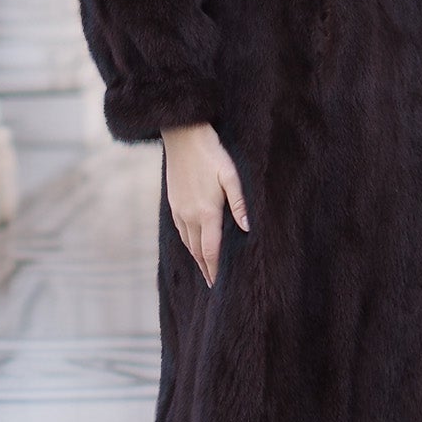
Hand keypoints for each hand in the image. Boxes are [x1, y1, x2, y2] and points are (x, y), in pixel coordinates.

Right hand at [160, 122, 248, 287]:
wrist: (183, 137)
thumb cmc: (212, 154)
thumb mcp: (231, 176)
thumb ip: (239, 204)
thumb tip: (247, 228)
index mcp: (206, 212)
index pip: (210, 250)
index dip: (215, 269)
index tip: (219, 285)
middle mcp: (190, 216)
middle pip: (197, 252)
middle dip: (206, 269)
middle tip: (213, 284)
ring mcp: (179, 210)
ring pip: (187, 243)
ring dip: (196, 259)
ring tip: (205, 270)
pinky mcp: (174, 203)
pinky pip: (181, 231)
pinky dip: (188, 244)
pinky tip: (193, 246)